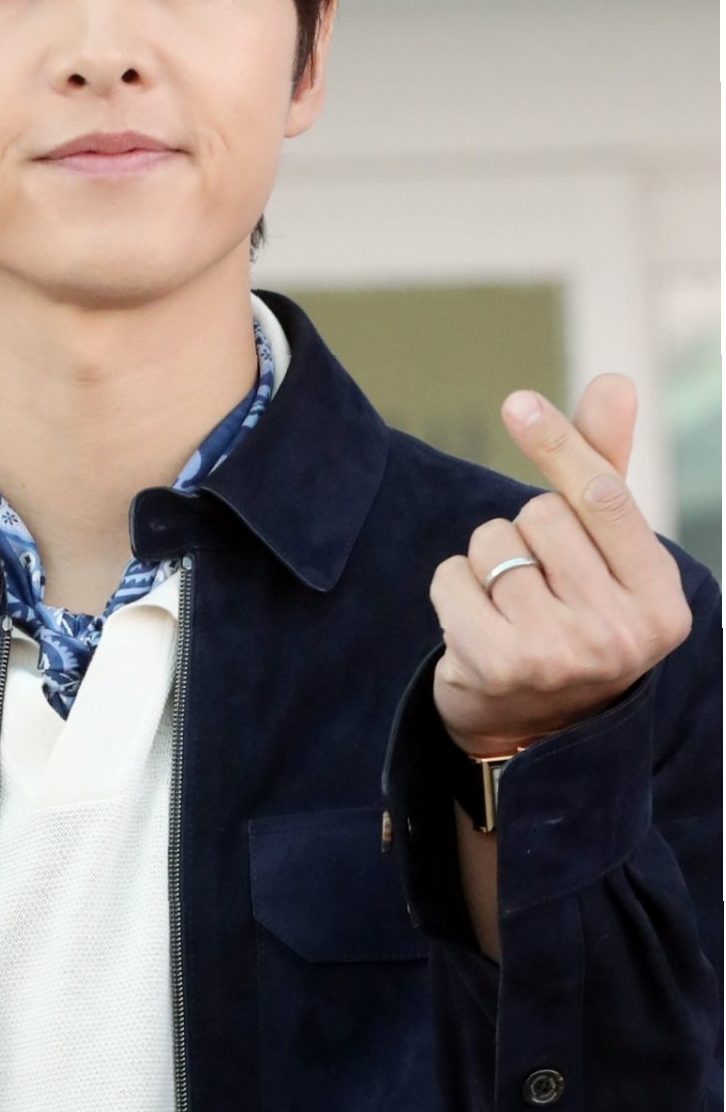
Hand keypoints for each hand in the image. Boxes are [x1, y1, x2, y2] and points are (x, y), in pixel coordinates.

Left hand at [430, 374, 692, 756]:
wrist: (532, 729)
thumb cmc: (574, 617)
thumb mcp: (605, 551)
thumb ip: (606, 467)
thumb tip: (614, 382)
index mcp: (661, 600)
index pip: (603, 497)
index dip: (558, 443)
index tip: (518, 402)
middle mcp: (621, 632)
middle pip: (540, 514)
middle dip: (526, 532)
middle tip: (538, 583)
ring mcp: (560, 653)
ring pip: (492, 543)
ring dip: (487, 562)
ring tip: (509, 607)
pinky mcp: (498, 665)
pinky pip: (452, 577)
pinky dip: (453, 588)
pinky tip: (475, 625)